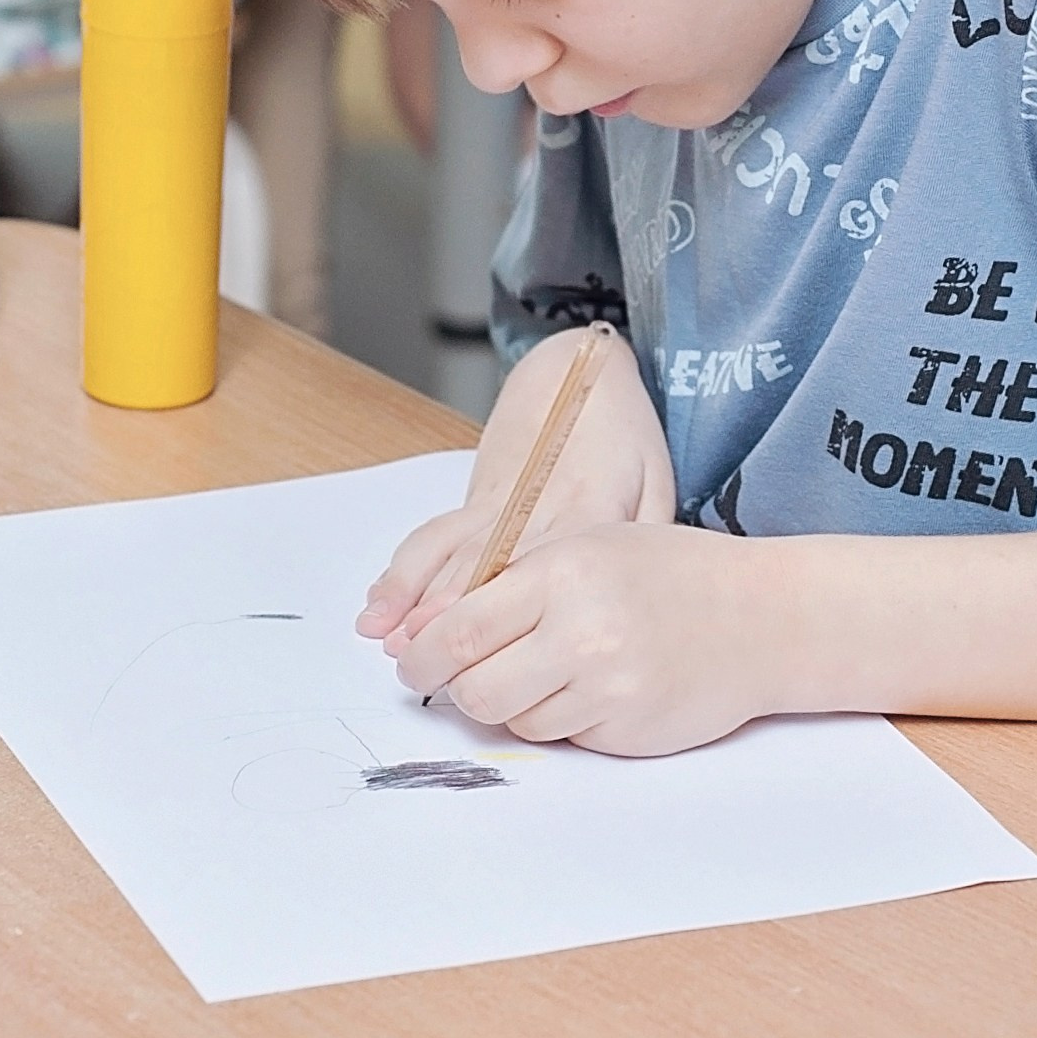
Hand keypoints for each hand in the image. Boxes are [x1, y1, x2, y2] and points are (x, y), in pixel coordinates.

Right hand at [356, 324, 671, 644]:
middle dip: (448, 617)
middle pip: (485, 566)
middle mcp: (534, 505)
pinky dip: (402, 573)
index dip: (511, 607)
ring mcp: (498, 502)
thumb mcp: (657, 483)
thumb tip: (636, 604)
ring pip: (449, 553)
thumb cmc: (624, 434)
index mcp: (587, 506)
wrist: (579, 374)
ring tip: (389, 639)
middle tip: (422, 663)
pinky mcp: (476, 499)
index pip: (546, 565)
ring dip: (415, 598)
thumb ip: (647, 542)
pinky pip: (433, 536)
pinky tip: (378, 608)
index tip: (487, 651)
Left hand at [387, 520, 778, 754]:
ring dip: (515, 704)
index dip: (423, 654)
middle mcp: (581, 633)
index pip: (460, 630)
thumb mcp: (591, 546)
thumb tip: (431, 632)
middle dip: (459, 690)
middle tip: (462, 680)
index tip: (413, 661)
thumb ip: (516, 581)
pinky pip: (562, 738)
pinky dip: (562, 719)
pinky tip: (594, 688)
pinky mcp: (626, 732)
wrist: (762, 619)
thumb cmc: (671, 573)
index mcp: (562, 573)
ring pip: (515, 720)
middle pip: (476, 689)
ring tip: (551, 670)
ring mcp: (606, 688)